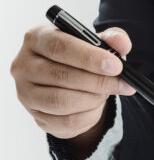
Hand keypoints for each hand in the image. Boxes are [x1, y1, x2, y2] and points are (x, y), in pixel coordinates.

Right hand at [10, 25, 135, 157]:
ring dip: (93, 99)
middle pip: (61, 75)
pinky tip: (96, 106)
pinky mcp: (36, 115)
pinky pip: (66, 121)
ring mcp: (26, 93)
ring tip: (107, 93)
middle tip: (122, 83)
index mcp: (37, 38)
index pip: (59, 46)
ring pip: (62, 101)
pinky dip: (89, 115)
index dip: (89, 57)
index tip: (116, 65)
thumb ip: (113, 39)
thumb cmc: (84, 59)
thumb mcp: (100, 44)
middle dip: (98, 81)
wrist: (74, 86)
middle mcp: (24, 65)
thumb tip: (121, 42)